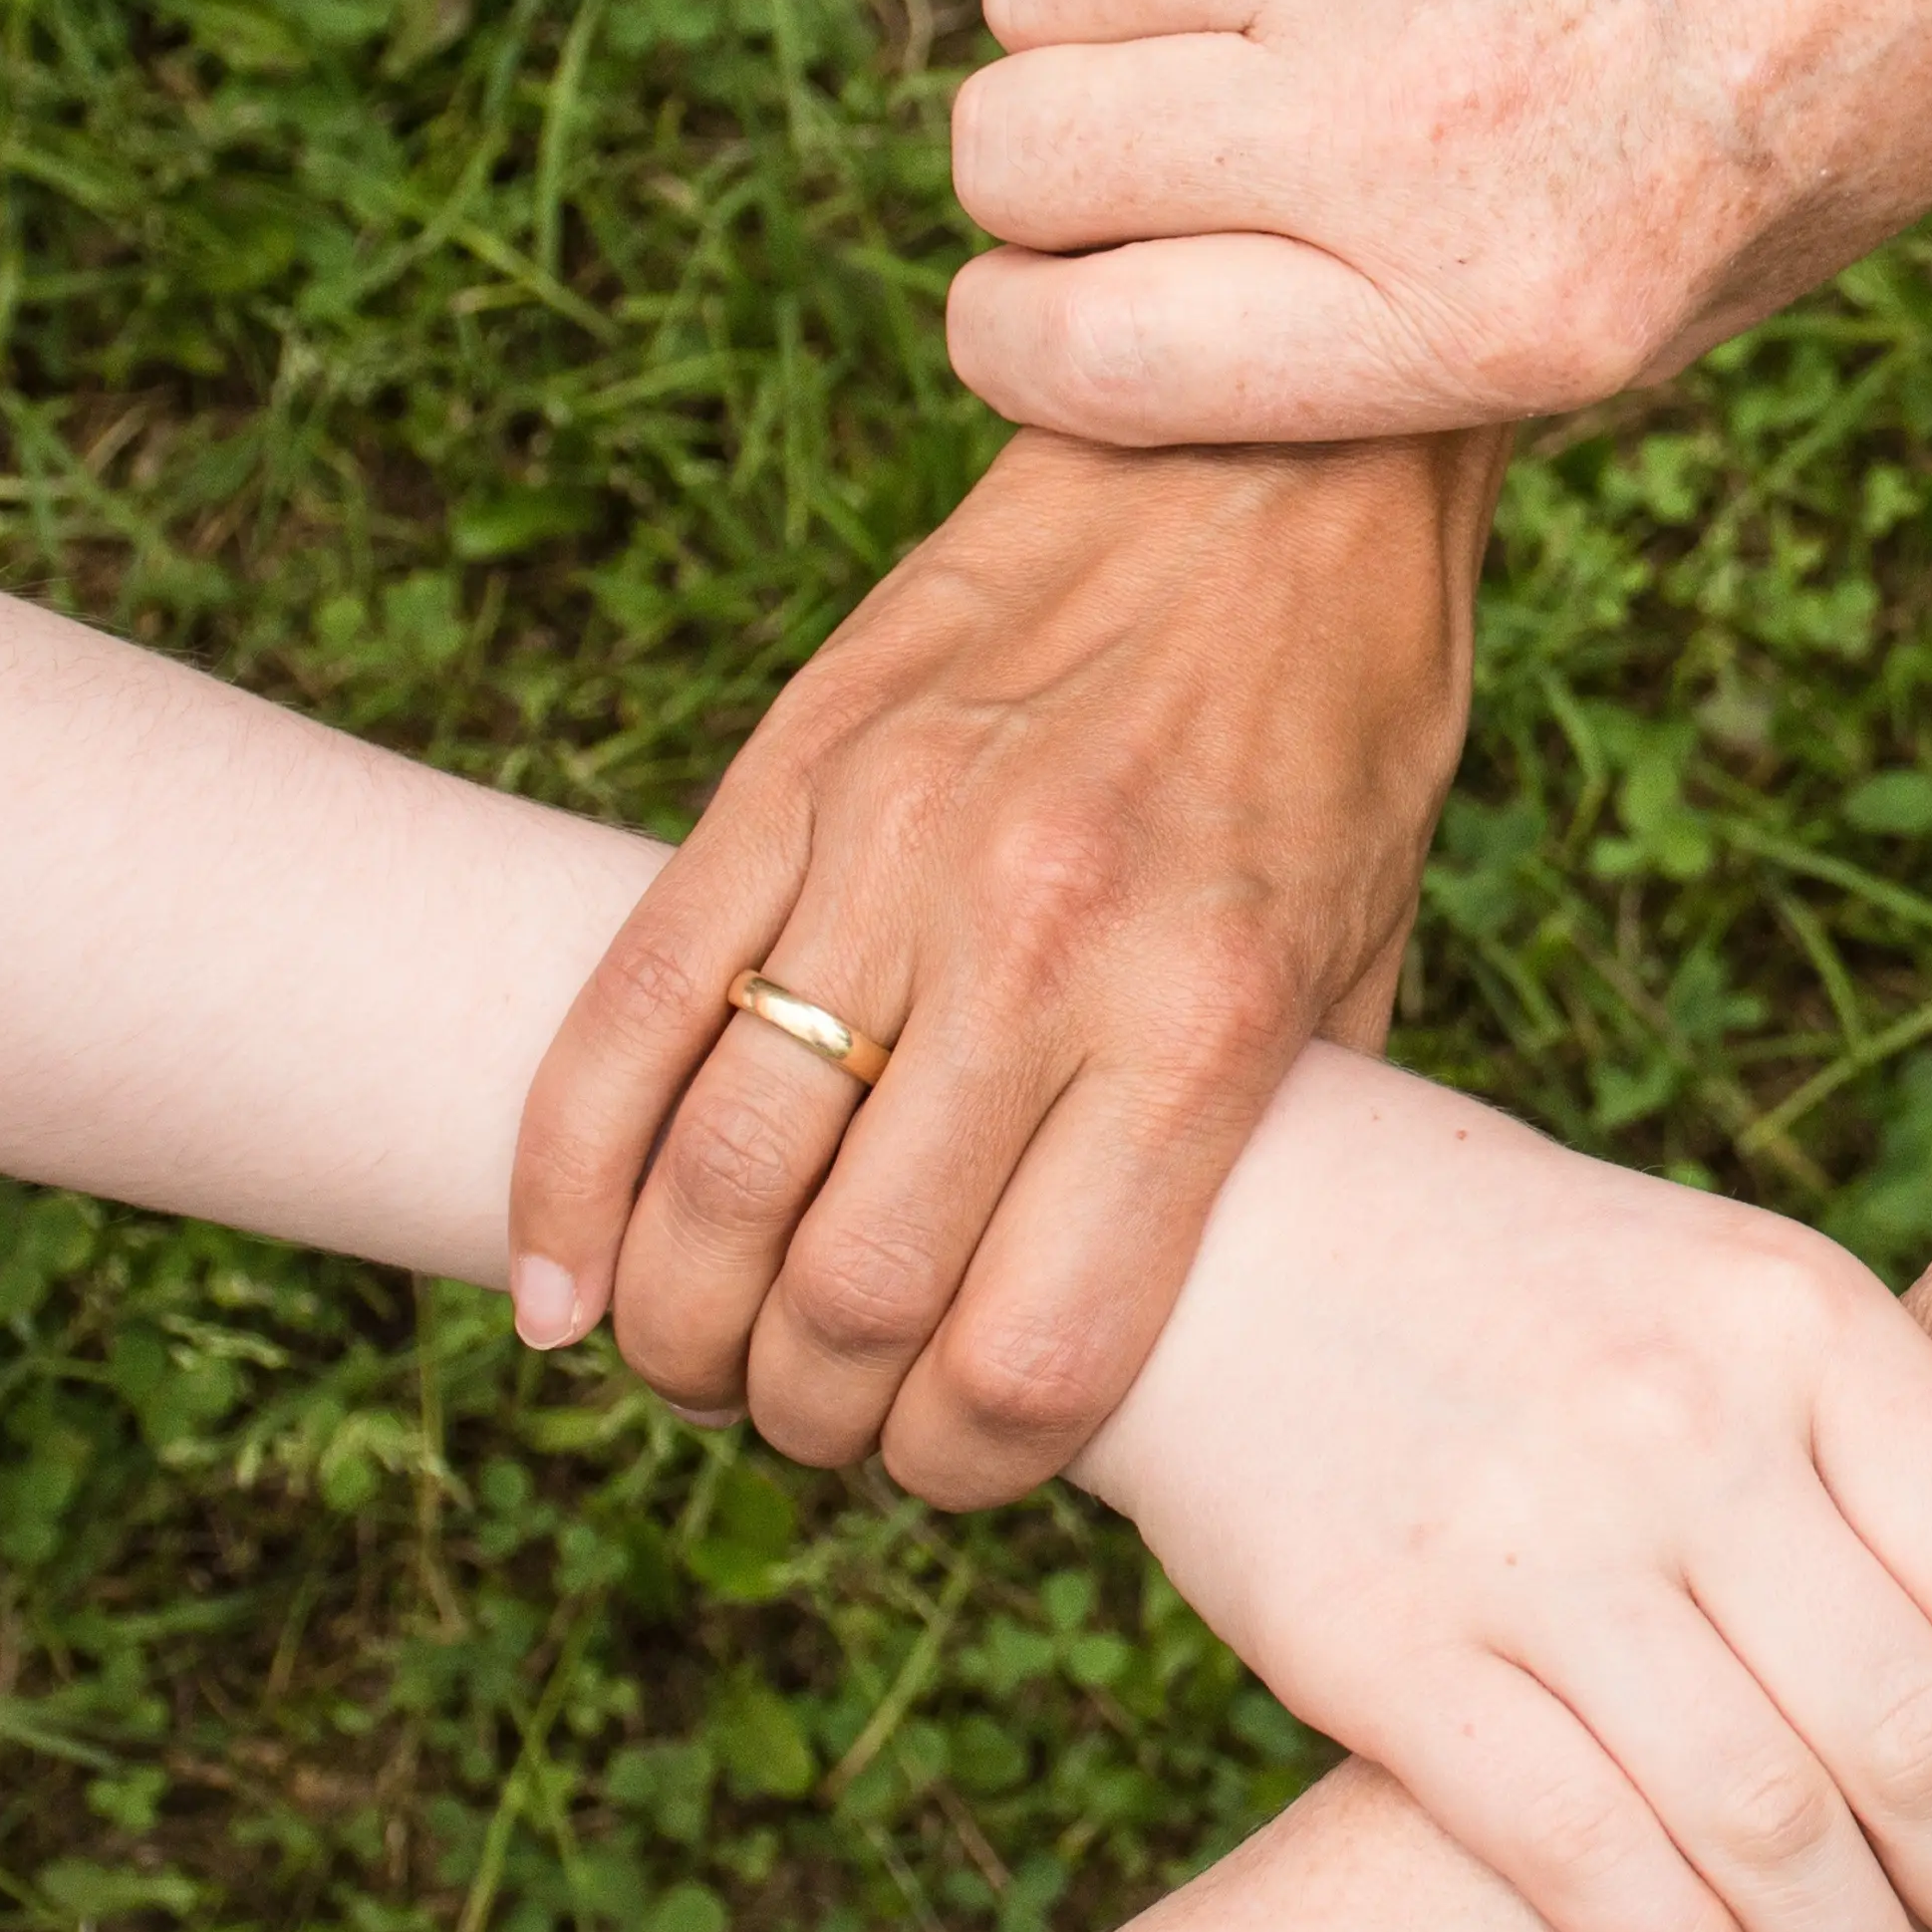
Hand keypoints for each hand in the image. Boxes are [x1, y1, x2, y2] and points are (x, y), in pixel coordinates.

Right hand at [510, 431, 1491, 1503]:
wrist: (1272, 462)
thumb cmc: (1345, 728)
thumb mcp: (1367, 953)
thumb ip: (1271, 1141)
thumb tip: (1191, 1328)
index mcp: (1203, 1018)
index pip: (1031, 1354)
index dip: (970, 1469)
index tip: (961, 1468)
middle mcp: (1039, 946)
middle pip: (847, 1299)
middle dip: (816, 1419)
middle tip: (827, 1424)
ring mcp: (892, 852)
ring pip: (712, 1177)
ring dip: (683, 1327)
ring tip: (708, 1361)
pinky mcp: (787, 773)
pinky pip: (626, 1013)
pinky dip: (563, 1181)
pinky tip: (565, 1285)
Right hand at [941, 0, 1931, 446]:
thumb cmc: (1827, 93)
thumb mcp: (1676, 311)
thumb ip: (1426, 348)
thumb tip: (1170, 344)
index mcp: (1498, 316)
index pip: (1079, 358)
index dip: (1025, 334)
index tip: (1057, 297)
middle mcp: (1417, 128)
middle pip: (1019, 154)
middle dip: (1048, 167)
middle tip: (1151, 136)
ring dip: (1083, 2)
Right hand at [1075, 1046, 1931, 1931]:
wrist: (1239, 1226)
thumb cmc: (1540, 1281)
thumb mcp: (1734, 1288)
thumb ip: (1876, 1444)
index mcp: (1799, 1316)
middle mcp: (1683, 1423)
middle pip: (1913, 1729)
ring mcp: (1532, 1541)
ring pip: (1767, 1826)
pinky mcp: (1387, 1651)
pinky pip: (1586, 1861)